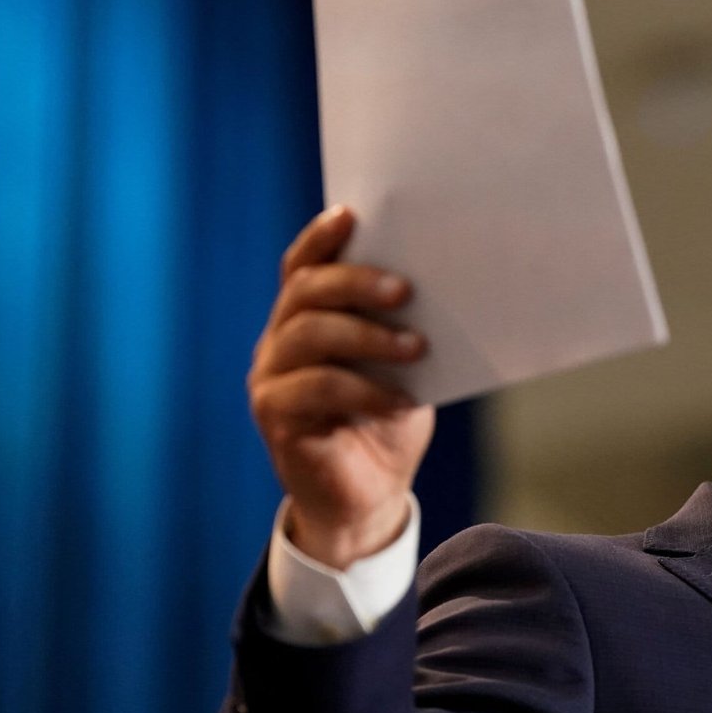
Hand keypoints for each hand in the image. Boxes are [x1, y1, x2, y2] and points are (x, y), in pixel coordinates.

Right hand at [247, 206, 433, 570]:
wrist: (370, 496)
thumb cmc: (388, 418)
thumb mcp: (401, 363)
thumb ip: (401, 324)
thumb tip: (441, 279)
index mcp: (305, 317)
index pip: (302, 266)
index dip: (321, 237)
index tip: (352, 215)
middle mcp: (279, 341)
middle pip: (304, 292)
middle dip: (354, 282)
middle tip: (404, 289)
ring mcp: (270, 377)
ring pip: (308, 334)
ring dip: (367, 336)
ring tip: (415, 347)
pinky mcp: (275, 416)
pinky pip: (316, 387)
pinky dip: (363, 389)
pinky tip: (399, 400)